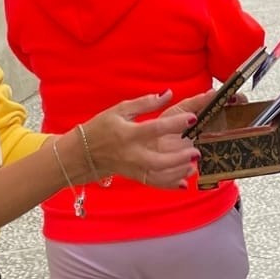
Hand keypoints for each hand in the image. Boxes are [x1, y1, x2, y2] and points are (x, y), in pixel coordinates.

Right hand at [82, 94, 198, 187]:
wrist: (83, 153)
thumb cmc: (102, 127)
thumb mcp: (120, 110)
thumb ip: (145, 103)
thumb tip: (168, 93)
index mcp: (128, 133)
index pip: (155, 128)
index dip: (175, 124)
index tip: (192, 118)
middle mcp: (131, 154)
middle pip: (158, 160)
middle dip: (179, 158)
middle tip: (196, 150)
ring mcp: (133, 168)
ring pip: (158, 175)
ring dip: (178, 172)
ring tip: (193, 165)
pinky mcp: (135, 177)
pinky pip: (154, 184)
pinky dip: (170, 185)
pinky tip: (184, 182)